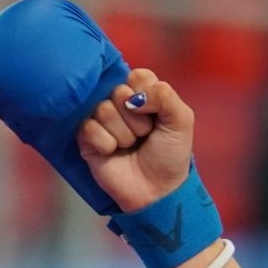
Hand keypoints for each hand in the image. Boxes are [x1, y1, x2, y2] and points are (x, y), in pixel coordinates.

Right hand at [76, 67, 194, 212]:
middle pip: (118, 92)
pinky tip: (113, 153)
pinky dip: (106, 144)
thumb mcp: (181, 121)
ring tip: (130, 147)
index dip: (147, 96)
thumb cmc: (170, 155)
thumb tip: (133, 96)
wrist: (156, 191)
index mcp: (143, 93)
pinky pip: (89, 127)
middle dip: (136, 120)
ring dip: (123, 134)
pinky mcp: (86, 136)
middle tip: (143, 137)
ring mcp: (101, 118)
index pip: (138, 76)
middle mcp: (120, 102)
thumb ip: (166, 96)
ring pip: (103, 110)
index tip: (155, 117)